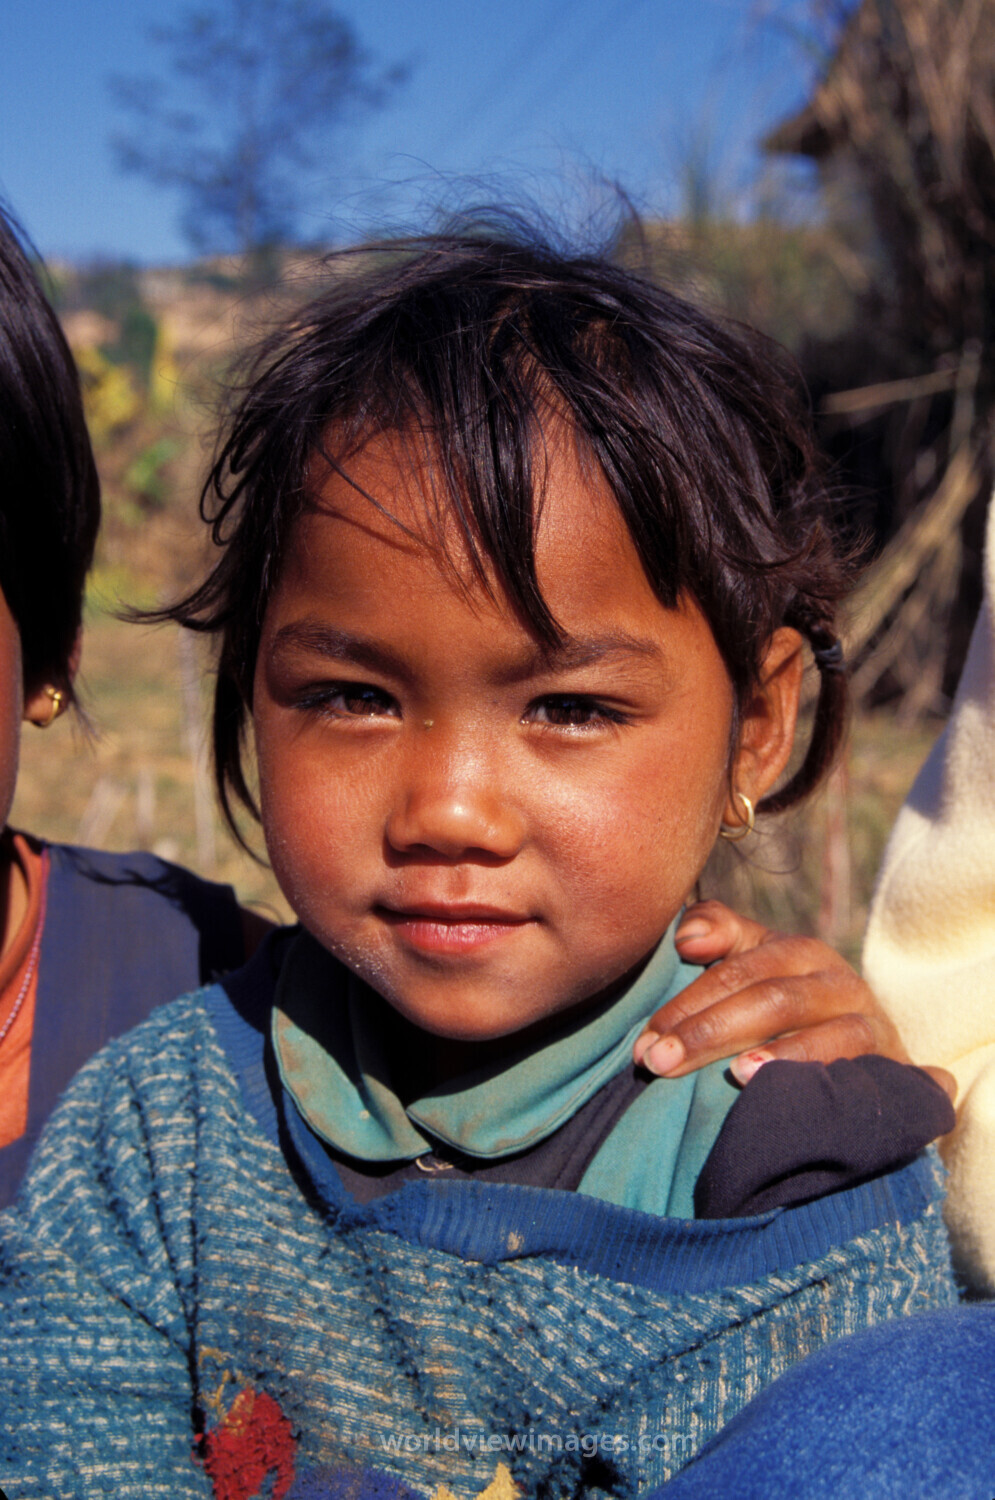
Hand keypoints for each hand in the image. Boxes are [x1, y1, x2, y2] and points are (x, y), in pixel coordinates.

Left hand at [633, 900, 955, 1097]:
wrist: (869, 1067)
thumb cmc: (788, 1015)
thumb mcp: (751, 970)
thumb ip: (716, 936)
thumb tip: (685, 937)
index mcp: (796, 952)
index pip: (735, 969)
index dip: (685, 1003)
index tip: (643, 1042)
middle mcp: (836, 979)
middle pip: (770, 998)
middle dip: (710, 1031)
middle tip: (659, 1064)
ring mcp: (870, 1020)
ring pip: (822, 1028)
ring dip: (778, 1053)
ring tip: (735, 1074)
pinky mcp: (893, 1064)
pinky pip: (863, 1068)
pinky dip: (824, 1076)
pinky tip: (789, 1093)